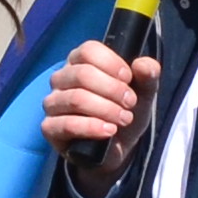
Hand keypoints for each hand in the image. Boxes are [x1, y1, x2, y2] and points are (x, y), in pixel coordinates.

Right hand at [40, 42, 156, 176]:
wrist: (116, 147)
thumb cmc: (123, 111)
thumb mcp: (142, 93)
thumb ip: (147, 76)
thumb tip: (143, 65)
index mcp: (80, 62)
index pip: (88, 50)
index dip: (111, 64)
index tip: (129, 79)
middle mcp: (61, 79)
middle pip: (82, 74)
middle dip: (113, 90)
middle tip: (130, 103)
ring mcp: (53, 103)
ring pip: (76, 99)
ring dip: (106, 109)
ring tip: (124, 119)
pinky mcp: (50, 127)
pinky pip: (67, 124)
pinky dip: (92, 127)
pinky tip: (109, 131)